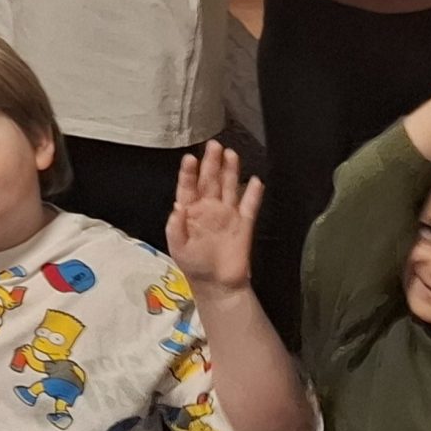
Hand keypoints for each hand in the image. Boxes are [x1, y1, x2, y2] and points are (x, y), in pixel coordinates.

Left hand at [167, 141, 261, 297]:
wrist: (217, 285)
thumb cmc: (193, 265)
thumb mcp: (178, 247)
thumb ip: (175, 227)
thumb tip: (177, 207)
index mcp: (190, 212)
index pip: (188, 187)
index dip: (189, 173)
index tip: (190, 158)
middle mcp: (209, 208)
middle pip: (210, 181)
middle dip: (211, 163)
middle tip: (214, 145)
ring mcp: (227, 215)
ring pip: (230, 187)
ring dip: (230, 171)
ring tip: (230, 153)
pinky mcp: (244, 224)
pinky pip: (250, 206)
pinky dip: (253, 194)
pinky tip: (256, 180)